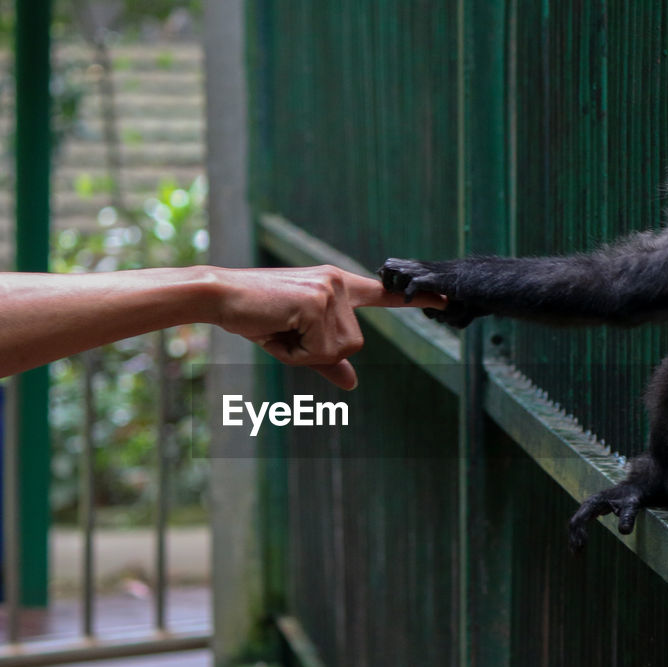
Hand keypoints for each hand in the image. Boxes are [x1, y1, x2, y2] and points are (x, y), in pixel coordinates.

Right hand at [211, 265, 444, 389]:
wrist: (221, 296)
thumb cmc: (255, 316)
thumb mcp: (295, 342)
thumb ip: (328, 360)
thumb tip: (353, 384)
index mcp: (337, 285)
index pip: (383, 293)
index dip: (416, 299)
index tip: (446, 300)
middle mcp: (339, 282)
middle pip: (352, 344)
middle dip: (317, 353)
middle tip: (285, 332)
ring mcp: (331, 289)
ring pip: (338, 349)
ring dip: (305, 352)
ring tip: (279, 328)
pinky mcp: (318, 300)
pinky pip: (320, 349)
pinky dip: (296, 351)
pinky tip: (277, 327)